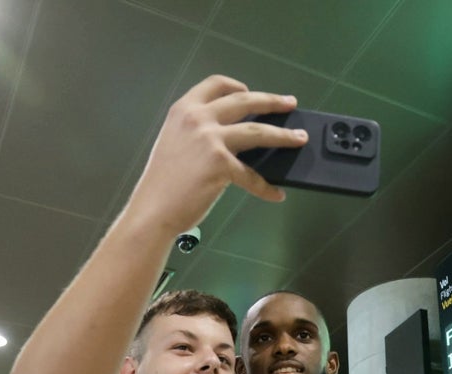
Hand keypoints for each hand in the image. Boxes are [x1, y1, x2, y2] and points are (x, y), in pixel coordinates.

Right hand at [127, 75, 308, 234]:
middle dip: (272, 101)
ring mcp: (210, 140)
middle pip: (245, 101)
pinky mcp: (220, 165)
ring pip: (258, 132)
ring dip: (283, 135)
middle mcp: (197, 118)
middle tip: (290, 104)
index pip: (215, 84)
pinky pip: (252, 176)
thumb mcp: (175, 143)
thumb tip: (233, 136)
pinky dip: (266, 188)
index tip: (251, 91)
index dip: (237, 85)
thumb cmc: (162, 183)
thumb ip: (198, 132)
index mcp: (184, 110)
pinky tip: (277, 193)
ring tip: (299, 138)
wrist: (152, 209)